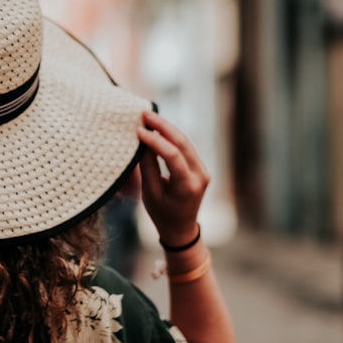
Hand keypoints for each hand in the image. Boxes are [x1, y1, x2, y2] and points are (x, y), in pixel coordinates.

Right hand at [135, 110, 209, 247]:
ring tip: (150, 117)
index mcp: (187, 186)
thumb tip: (143, 141)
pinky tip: (158, 128)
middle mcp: (200, 176)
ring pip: (185, 142)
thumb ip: (148, 166)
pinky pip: (186, 147)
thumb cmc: (161, 213)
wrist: (181, 228)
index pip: (173, 156)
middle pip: (183, 143)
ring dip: (167, 128)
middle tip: (146, 114)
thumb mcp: (150, 192)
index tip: (139, 131)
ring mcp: (203, 170)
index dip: (155, 141)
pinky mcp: (200, 167)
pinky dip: (171, 137)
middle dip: (163, 126)